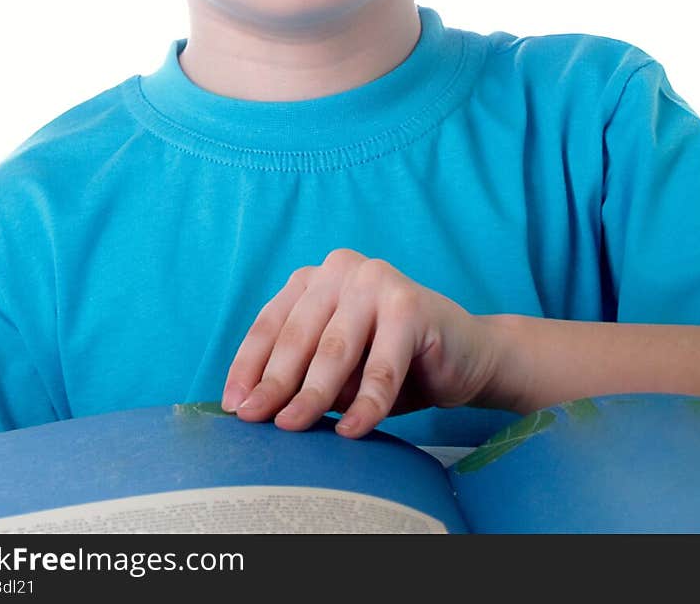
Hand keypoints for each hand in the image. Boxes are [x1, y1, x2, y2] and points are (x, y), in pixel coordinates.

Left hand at [220, 248, 517, 437]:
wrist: (466, 355)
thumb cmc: (390, 362)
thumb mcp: (337, 368)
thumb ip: (302, 374)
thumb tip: (255, 408)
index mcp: (314, 279)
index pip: (270, 324)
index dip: (249, 366)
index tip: (233, 405)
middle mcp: (341, 270)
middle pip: (298, 336)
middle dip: (273, 383)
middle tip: (255, 421)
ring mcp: (377, 281)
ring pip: (334, 350)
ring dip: (311, 394)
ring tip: (292, 426)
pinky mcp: (411, 303)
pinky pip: (382, 366)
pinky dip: (366, 404)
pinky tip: (352, 430)